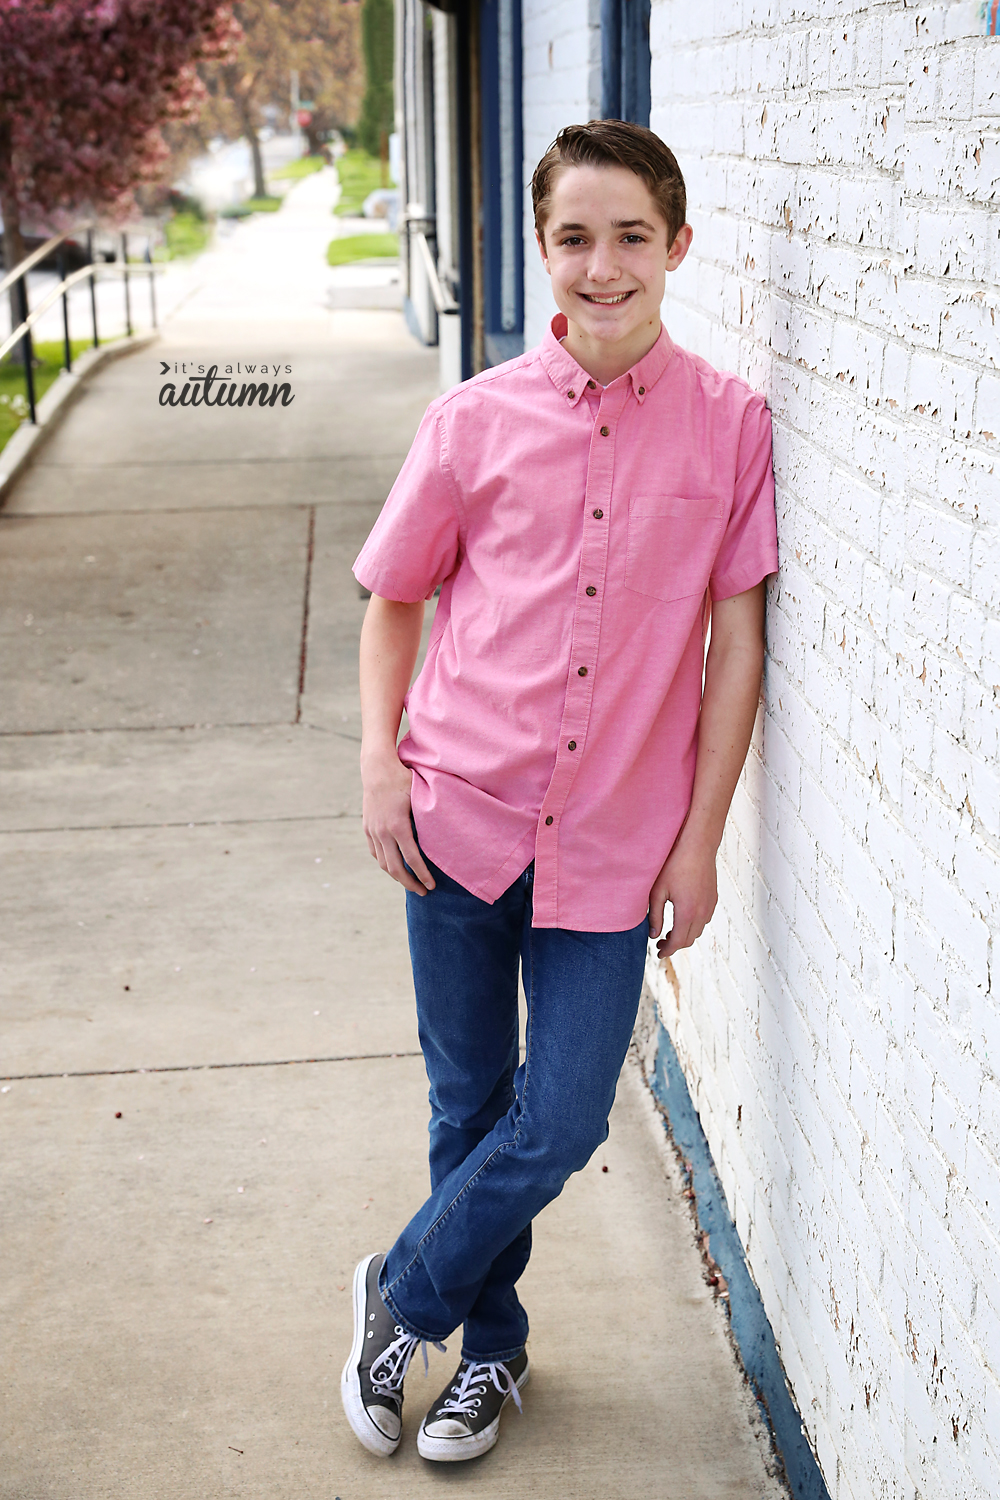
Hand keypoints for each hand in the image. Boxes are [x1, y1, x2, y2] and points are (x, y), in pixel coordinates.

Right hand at [361, 747, 435, 895]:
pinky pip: (375, 853)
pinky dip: (385, 863)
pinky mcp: (367, 828)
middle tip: (423, 892)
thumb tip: (448, 835)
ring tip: (410, 882)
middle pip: (395, 868)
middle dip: (410, 883)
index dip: (422, 875)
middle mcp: (382, 831)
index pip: (411, 859)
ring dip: (397, 876)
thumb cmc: (404, 779)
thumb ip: (429, 818)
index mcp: (398, 825)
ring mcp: (372, 830)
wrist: (377, 768)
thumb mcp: (420, 796)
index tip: (432, 886)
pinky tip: (395, 866)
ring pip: (383, 863)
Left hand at [648, 832, 717, 959]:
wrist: (697, 846)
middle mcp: (702, 913)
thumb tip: (653, 934)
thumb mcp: (657, 891)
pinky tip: (683, 917)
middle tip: (660, 944)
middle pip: (689, 940)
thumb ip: (654, 915)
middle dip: (674, 945)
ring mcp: (710, 906)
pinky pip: (704, 919)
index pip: (677, 942)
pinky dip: (693, 925)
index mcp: (687, 913)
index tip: (658, 954)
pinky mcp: (713, 898)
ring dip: (685, 935)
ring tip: (670, 932)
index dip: (667, 951)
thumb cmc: (674, 865)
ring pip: (698, 930)